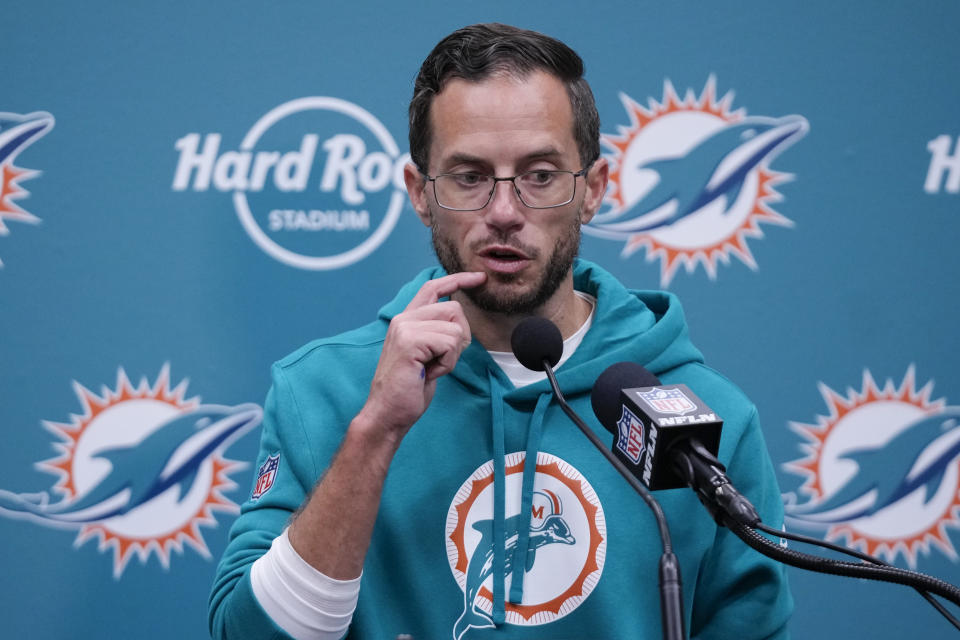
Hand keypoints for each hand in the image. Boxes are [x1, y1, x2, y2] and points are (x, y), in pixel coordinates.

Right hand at [356, 271, 485, 443]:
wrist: (388, 413)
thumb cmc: (409, 389)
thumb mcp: (426, 354)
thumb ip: (436, 333)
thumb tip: (458, 320)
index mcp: (406, 320)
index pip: (433, 288)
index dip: (458, 280)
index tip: (479, 278)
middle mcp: (403, 319)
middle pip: (454, 309)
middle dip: (460, 338)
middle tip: (441, 361)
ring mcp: (405, 328)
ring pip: (455, 328)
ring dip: (452, 355)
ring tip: (432, 369)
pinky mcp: (411, 341)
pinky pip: (450, 344)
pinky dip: (448, 363)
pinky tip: (431, 373)